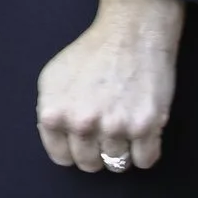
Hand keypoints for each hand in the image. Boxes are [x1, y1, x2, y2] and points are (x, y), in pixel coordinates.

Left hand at [36, 0, 184, 174]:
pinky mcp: (145, 126)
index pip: (62, 157)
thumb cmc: (92, 52)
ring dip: (123, 151)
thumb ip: (50, 112)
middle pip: (89, 163)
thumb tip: (56, 139)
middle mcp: (81, 124)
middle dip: (98, 152)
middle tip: (107, 133)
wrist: (131, 33)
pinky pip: (145, 160)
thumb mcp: (53, 79)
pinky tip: (144, 134)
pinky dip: (146, 152)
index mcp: (54, 115)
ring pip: (117, 164)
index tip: (84, 141)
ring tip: (126, 128)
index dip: (74, 149)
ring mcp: (114, 127)